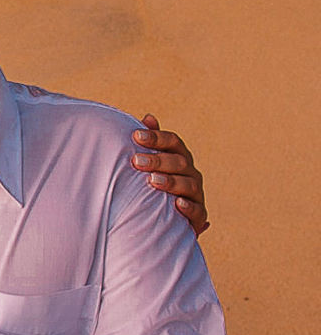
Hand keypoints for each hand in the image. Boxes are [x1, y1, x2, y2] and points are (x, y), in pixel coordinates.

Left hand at [134, 114, 208, 234]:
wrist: (163, 217)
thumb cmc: (153, 181)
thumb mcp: (149, 162)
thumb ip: (150, 142)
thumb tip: (149, 117)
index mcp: (179, 157)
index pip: (173, 142)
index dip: (156, 137)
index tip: (136, 136)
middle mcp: (191, 173)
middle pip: (179, 162)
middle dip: (158, 160)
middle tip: (136, 161)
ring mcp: (196, 193)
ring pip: (189, 184)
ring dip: (171, 182)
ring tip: (153, 181)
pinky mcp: (198, 215)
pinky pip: (198, 211)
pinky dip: (189, 207)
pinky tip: (177, 204)